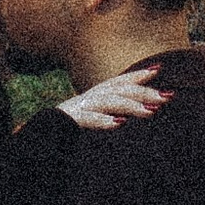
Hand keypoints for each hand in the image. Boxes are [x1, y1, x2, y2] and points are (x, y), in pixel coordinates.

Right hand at [56, 63, 171, 130]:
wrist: (38, 135)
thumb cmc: (70, 125)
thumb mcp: (93, 114)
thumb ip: (112, 110)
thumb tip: (139, 111)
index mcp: (96, 94)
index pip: (120, 81)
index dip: (139, 74)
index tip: (159, 69)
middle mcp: (89, 97)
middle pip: (120, 89)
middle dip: (144, 91)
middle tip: (166, 97)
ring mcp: (80, 107)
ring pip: (108, 101)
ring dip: (131, 105)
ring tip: (150, 112)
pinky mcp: (70, 120)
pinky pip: (88, 118)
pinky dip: (103, 120)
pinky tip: (118, 123)